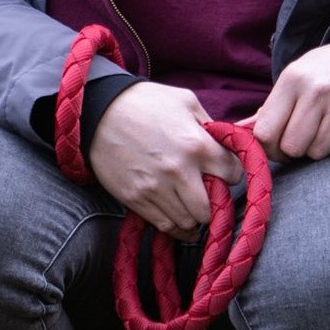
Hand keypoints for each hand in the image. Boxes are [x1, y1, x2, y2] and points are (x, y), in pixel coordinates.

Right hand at [88, 82, 243, 238]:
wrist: (95, 111)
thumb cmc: (143, 102)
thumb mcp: (185, 101)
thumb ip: (210, 125)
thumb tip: (226, 143)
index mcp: (196, 145)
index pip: (234, 174)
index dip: (233, 173)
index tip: (226, 172)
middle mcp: (179, 171)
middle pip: (212, 208)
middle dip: (216, 203)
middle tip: (210, 194)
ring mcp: (155, 188)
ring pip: (189, 221)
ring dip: (196, 217)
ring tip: (194, 207)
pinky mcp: (135, 199)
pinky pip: (164, 226)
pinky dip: (177, 227)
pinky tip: (182, 220)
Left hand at [241, 35, 329, 161]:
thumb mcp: (300, 73)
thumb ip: (272, 105)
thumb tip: (239, 130)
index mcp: (295, 78)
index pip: (266, 131)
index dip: (267, 145)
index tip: (274, 143)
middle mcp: (319, 93)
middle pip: (291, 147)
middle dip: (292, 149)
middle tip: (300, 139)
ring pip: (317, 153)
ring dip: (317, 147)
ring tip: (325, 127)